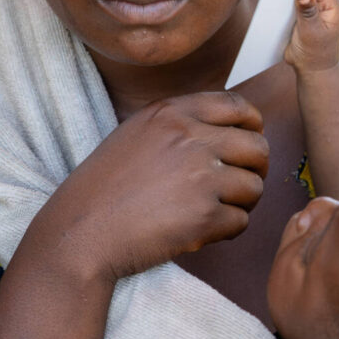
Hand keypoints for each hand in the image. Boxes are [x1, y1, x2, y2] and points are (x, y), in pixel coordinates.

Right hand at [31, 91, 268, 281]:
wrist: (80, 232)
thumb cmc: (103, 189)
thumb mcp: (136, 134)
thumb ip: (179, 125)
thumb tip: (232, 130)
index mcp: (172, 113)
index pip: (238, 106)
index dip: (253, 127)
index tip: (249, 144)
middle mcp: (190, 139)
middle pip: (258, 147)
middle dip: (255, 169)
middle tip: (239, 186)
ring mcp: (200, 178)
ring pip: (255, 187)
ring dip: (241, 204)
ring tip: (213, 212)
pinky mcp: (204, 217)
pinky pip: (240, 222)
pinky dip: (226, 231)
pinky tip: (199, 232)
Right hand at [284, 0, 338, 75]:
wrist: (311, 70)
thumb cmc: (315, 53)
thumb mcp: (311, 32)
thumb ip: (307, 13)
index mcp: (333, 8)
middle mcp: (324, 7)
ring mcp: (312, 12)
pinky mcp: (301, 18)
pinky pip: (291, 7)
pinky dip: (283, 7)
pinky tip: (271, 7)